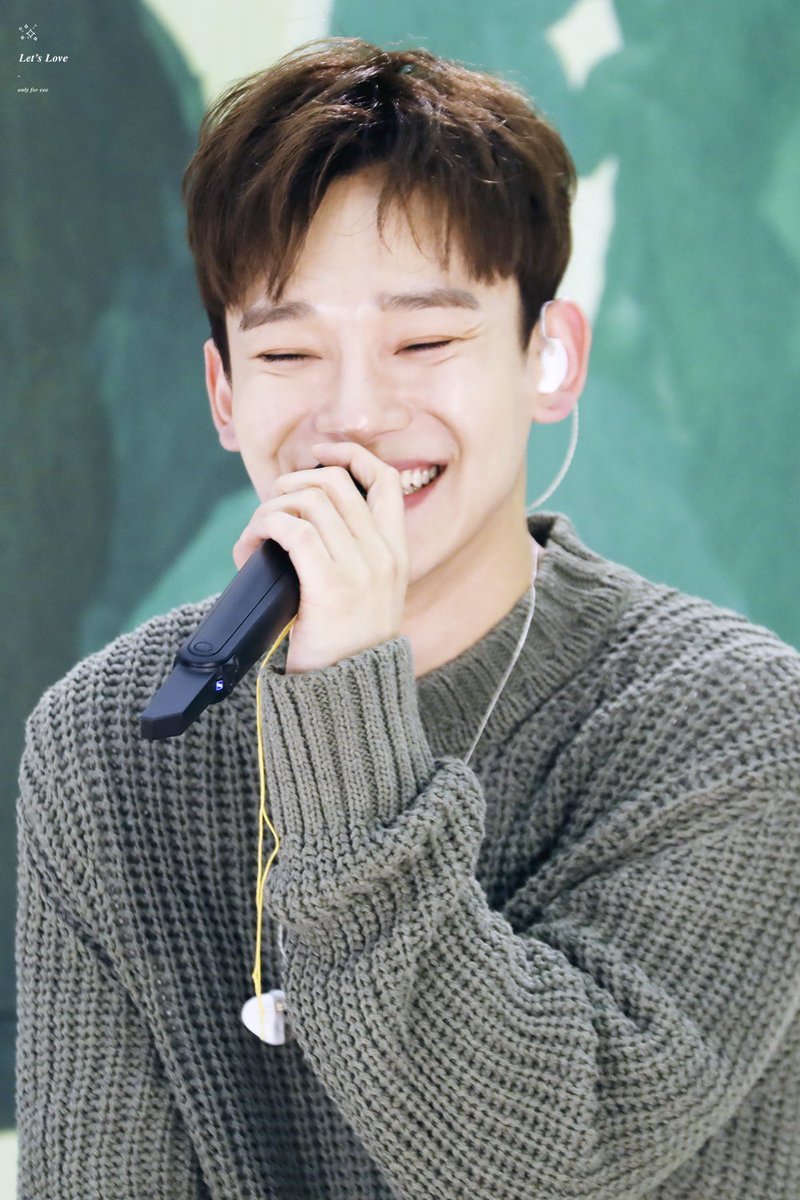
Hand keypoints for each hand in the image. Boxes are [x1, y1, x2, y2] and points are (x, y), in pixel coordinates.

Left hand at [233, 443, 408, 672]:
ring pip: (308, 502)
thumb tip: (299, 517)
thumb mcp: (366, 597)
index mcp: (396, 554)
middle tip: (270, 509)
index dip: (349, 455)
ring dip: (270, 509)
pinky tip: (251, 547)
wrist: (347, 696)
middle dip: (292, 485)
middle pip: (333, 484)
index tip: (319, 455)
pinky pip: (293, 530)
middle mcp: (384, 556)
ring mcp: (362, 570)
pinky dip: (264, 528)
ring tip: (256, 536)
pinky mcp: (331, 586)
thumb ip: (349, 557)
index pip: (384, 481)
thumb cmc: (344, 648)